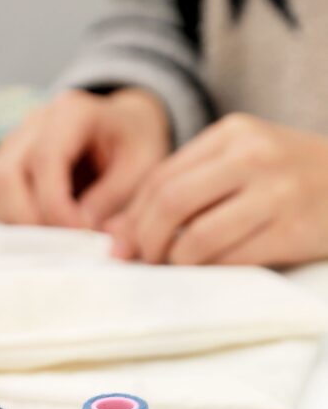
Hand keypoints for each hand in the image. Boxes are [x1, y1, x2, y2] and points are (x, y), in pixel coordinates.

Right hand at [0, 87, 170, 227]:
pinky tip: (36, 230)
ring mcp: (10, 146)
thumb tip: (82, 232)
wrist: (123, 127)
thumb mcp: (142, 167)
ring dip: (12, 223)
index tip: (81, 234)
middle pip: (3, 178)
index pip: (45, 160)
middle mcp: (32, 125)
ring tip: (50, 237)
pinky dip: (4, 221)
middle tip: (63, 242)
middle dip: (30, 221)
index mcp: (70, 113)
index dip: (58, 207)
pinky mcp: (0, 168)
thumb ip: (113, 198)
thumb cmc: (133, 144)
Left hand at [107, 113, 327, 265]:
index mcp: (233, 134)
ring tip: (173, 269)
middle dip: (145, 240)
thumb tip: (117, 231)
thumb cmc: (291, 180)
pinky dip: (208, 272)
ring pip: (196, 237)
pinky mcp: (291, 229)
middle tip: (141, 262)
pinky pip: (231, 259)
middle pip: (170, 203)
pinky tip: (205, 274)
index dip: (132, 216)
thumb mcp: (243, 164)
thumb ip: (187, 188)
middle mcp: (252, 155)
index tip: (121, 244)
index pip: (160, 177)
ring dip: (174, 262)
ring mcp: (275, 192)